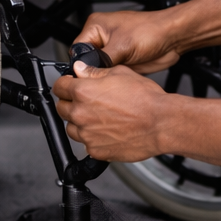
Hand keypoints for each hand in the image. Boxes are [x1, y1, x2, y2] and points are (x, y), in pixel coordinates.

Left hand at [53, 64, 168, 160]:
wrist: (160, 124)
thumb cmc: (145, 99)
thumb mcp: (120, 73)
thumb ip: (94, 71)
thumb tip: (80, 69)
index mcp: (83, 92)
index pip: (59, 87)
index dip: (65, 84)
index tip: (70, 85)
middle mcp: (81, 114)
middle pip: (62, 108)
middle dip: (71, 103)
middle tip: (87, 101)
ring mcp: (87, 135)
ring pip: (72, 129)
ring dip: (80, 122)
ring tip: (99, 118)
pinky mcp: (96, 151)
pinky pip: (86, 145)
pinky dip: (93, 139)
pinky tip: (107, 131)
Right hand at [72, 8, 182, 75]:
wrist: (172, 39)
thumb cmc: (150, 31)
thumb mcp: (121, 46)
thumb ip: (101, 60)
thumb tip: (87, 72)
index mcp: (96, 26)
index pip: (77, 49)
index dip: (81, 63)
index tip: (85, 75)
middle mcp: (102, 38)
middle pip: (87, 60)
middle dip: (93, 71)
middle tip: (100, 78)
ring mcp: (112, 50)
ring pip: (99, 69)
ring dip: (105, 75)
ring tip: (112, 78)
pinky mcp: (121, 60)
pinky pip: (110, 73)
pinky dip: (113, 78)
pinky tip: (119, 80)